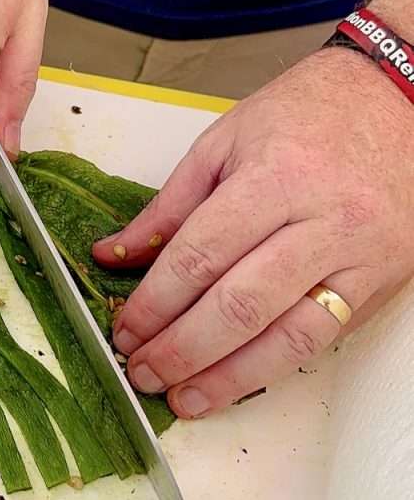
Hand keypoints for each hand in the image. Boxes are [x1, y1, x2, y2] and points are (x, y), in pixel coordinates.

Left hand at [94, 48, 413, 416]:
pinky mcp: (376, 284)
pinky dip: (270, 368)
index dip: (154, 304)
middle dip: (181, 349)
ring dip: (225, 377)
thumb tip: (115, 255)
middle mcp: (323, 220)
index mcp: (277, 176)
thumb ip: (168, 206)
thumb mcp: (226, 140)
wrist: (402, 101)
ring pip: (284, 337)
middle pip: (239, 305)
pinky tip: (234, 382)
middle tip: (143, 371)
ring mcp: (357, 258)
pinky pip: (320, 339)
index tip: (126, 330)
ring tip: (182, 398)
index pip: (200, 256)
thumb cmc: (312, 112)